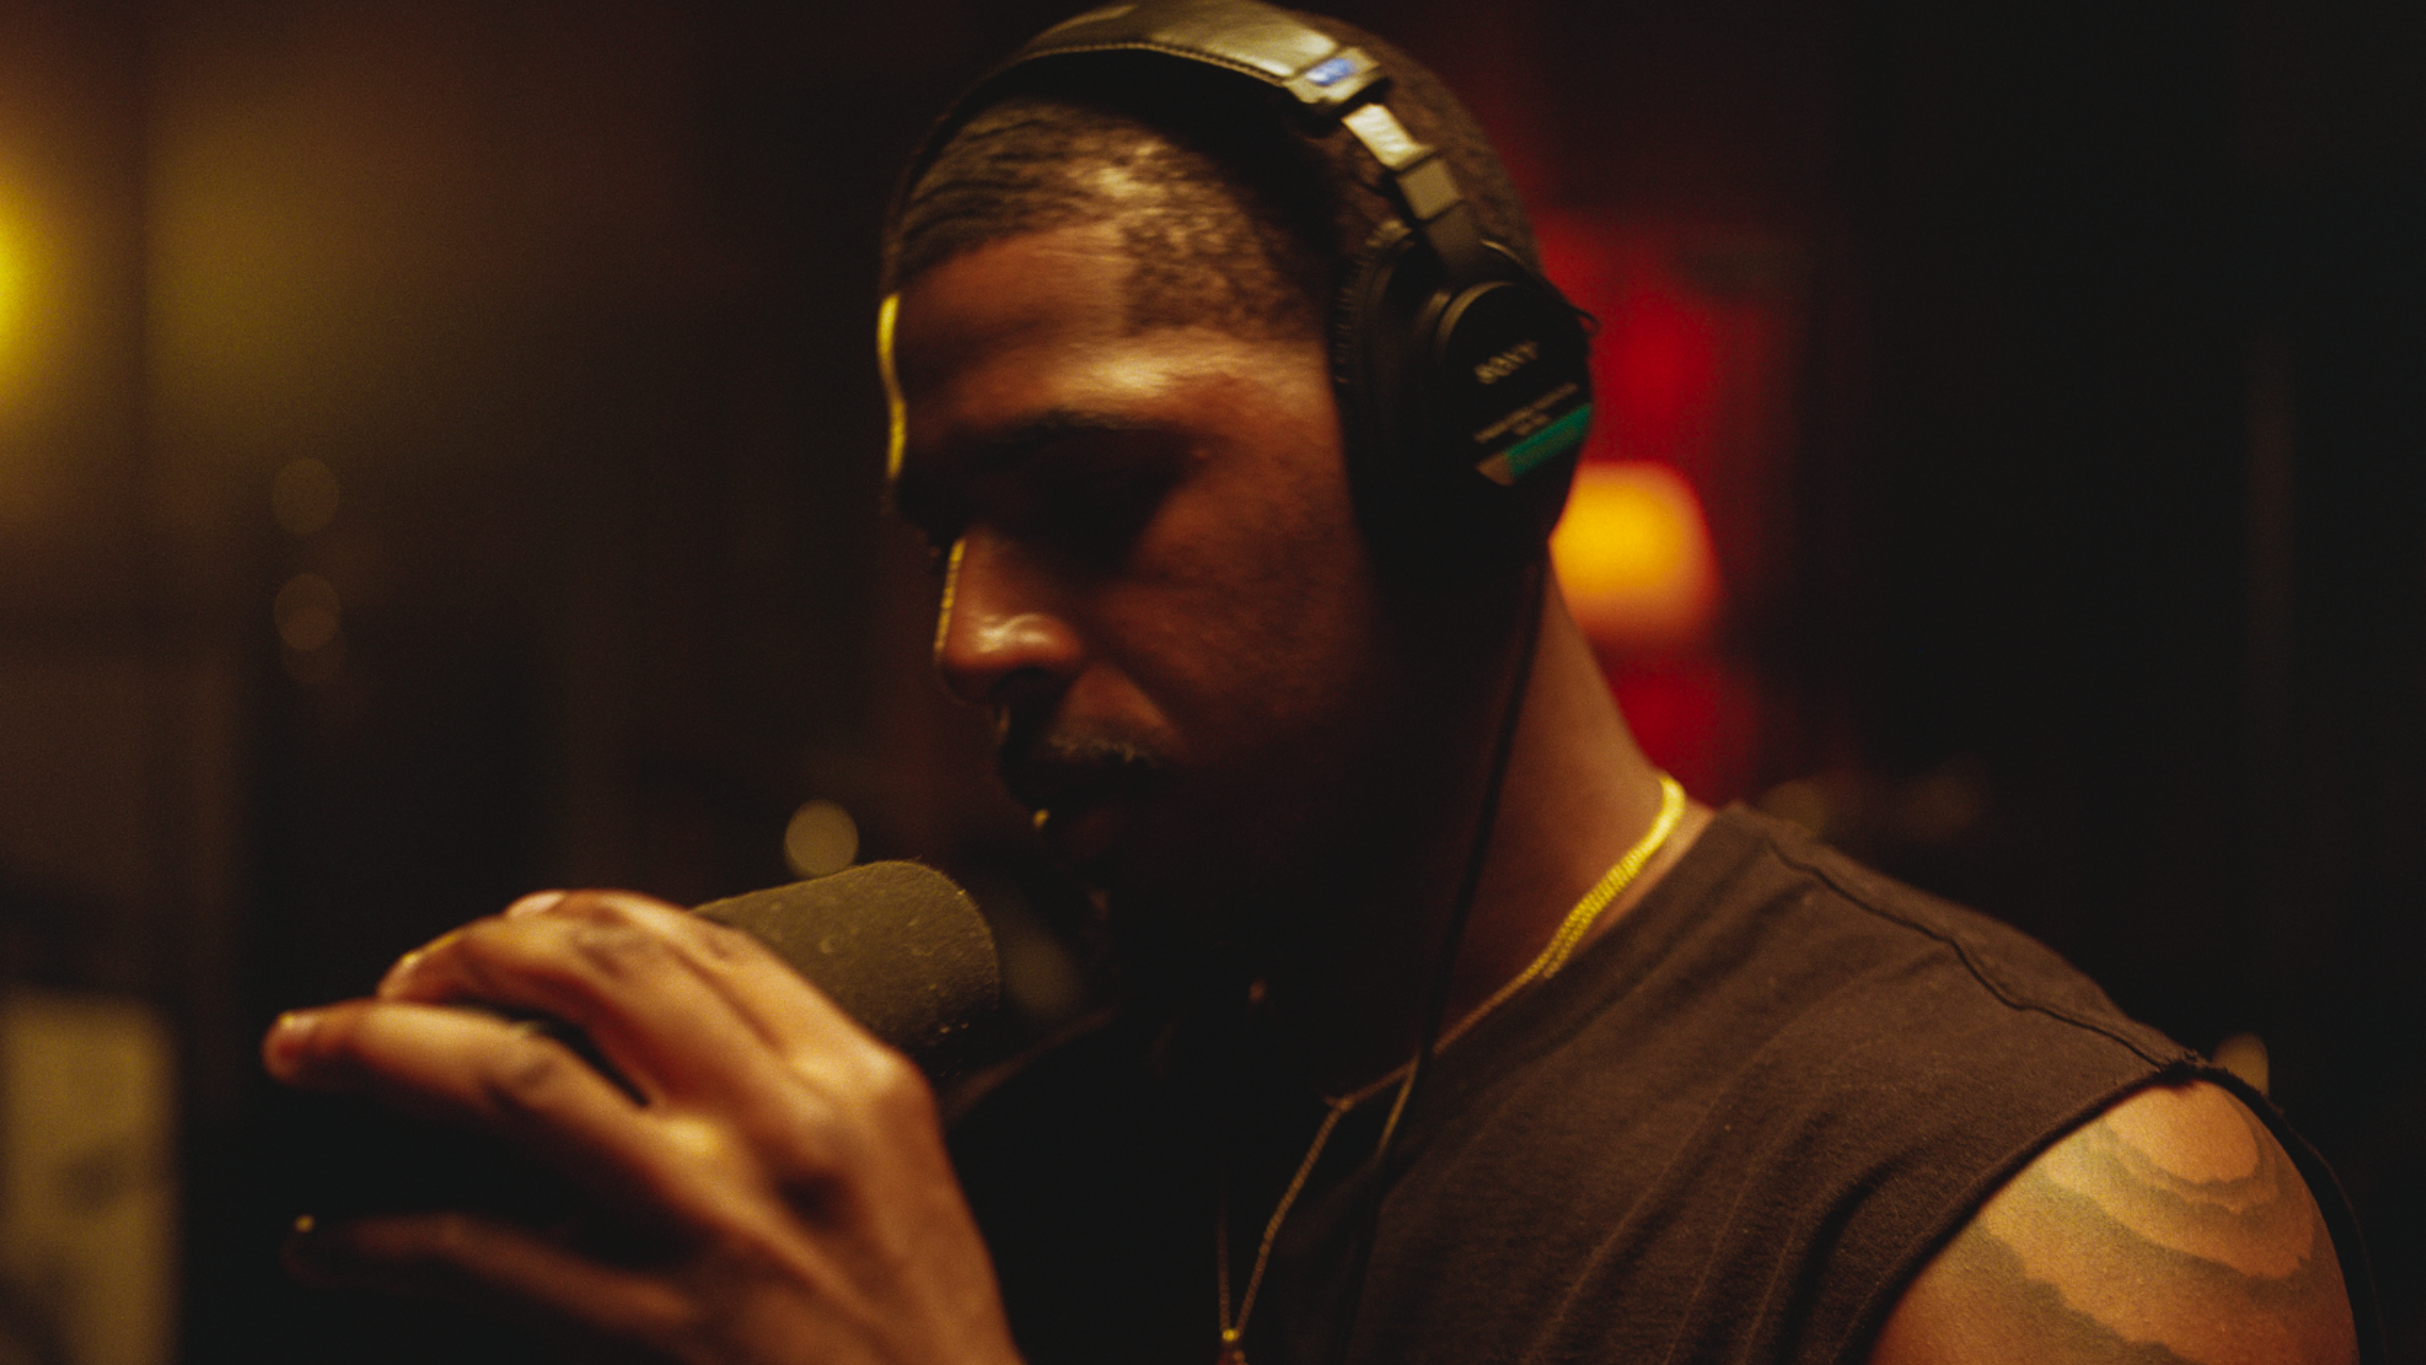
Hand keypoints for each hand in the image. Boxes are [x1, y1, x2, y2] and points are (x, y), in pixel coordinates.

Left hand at [262, 888, 1023, 1364]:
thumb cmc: (923, 1337)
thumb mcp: (905, 1176)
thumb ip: (811, 1101)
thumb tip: (677, 1048)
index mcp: (858, 1082)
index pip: (705, 945)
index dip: (584, 913)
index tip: (514, 924)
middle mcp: (789, 1130)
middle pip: (602, 976)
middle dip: (472, 951)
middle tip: (401, 973)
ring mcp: (716, 1226)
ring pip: (517, 1083)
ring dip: (383, 1050)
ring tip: (311, 1046)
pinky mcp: (654, 1330)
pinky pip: (476, 1255)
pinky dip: (376, 1240)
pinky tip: (327, 1242)